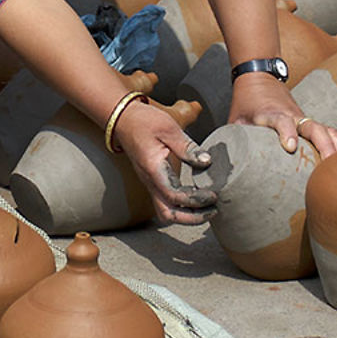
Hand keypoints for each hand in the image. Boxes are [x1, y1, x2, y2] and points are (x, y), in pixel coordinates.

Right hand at [112, 99, 216, 225]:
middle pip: (168, 214)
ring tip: (208, 208)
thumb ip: (188, 147)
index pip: (174, 196)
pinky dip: (183, 206)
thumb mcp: (169, 128)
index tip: (212, 194)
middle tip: (212, 210)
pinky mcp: (155, 181)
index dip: (195, 200)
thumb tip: (207, 161)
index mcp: (153, 169)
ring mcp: (151, 183)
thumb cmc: (144, 121)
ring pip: (166, 212)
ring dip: (187, 215)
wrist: (124, 119)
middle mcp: (150, 181)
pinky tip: (197, 198)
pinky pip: (167, 202)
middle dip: (191, 218)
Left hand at [229, 72, 336, 158]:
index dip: (286, 133)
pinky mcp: (307, 121)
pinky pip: (327, 130)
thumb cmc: (246, 102)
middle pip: (311, 126)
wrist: (259, 76)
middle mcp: (290, 114)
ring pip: (323, 129)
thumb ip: (233, 140)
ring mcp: (301, 117)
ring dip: (334, 145)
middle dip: (323, 144)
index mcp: (270, 113)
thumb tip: (223, 165)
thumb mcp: (235, 119)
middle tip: (329, 163)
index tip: (290, 147)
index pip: (281, 121)